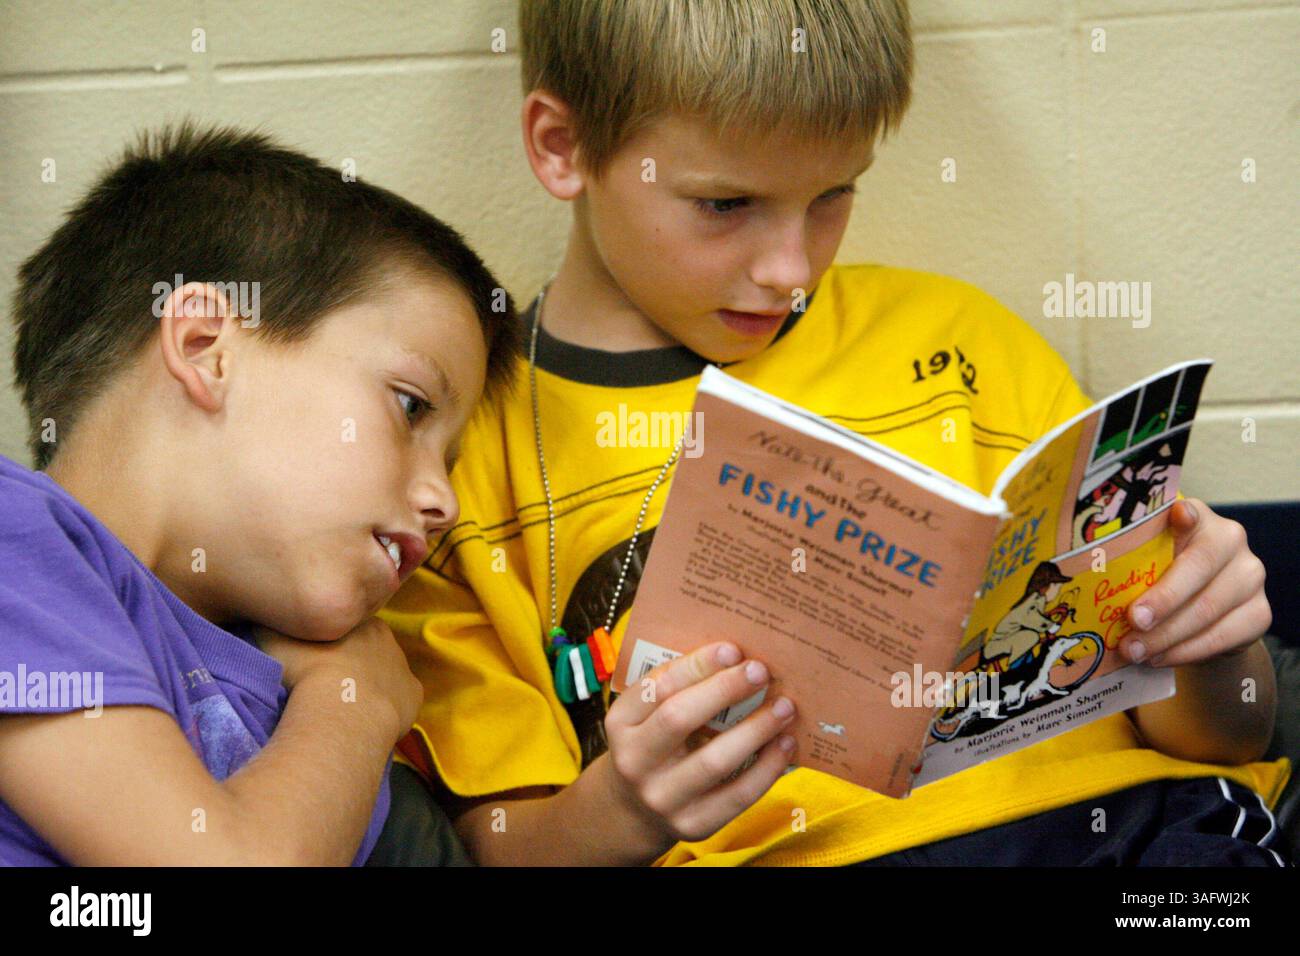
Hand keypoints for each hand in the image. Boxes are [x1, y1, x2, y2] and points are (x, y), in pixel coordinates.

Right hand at [253, 618, 422, 740]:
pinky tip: (364, 721)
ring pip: (384, 677)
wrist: (339, 708)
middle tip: (326, 686)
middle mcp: (390, 641)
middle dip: (352, 665)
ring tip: (342, 708)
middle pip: (368, 652)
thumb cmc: (306, 669)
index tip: (314, 661)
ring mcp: (405, 670)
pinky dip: (384, 710)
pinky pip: (400, 702)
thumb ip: (271, 626)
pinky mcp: (414, 698)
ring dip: (367, 689)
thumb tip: (264, 620)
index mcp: (362, 622)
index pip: (347, 630)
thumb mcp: (274, 637)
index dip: (330, 644)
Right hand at [603, 642, 796, 844]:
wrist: (634, 811)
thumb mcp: (647, 716)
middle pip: (679, 719)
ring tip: (785, 707)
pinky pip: (737, 795)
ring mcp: (661, 798)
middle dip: (725, 690)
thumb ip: (680, 688)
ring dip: (755, 729)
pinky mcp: (692, 825)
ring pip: (713, 760)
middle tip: (761, 671)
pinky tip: (785, 744)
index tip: (733, 649)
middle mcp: (634, 761)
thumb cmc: (654, 744)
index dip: (696, 666)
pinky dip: (767, 768)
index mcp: (620, 723)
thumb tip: (739, 657)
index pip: (656, 687)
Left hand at [1122, 499, 1270, 667]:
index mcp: (1198, 518)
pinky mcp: (1259, 613)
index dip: (1184, 516)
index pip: (1190, 513)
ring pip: (1207, 610)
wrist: (1201, 615)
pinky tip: (1158, 657)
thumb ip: (1131, 560)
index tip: (1178, 516)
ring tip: (1134, 650)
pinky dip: (1185, 651)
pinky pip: (1222, 637)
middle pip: (1197, 570)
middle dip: (1161, 601)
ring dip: (1166, 635)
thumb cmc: (1161, 578)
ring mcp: (1251, 577)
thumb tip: (1086, 575)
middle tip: (1131, 623)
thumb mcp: (1146, 562)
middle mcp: (1231, 541)